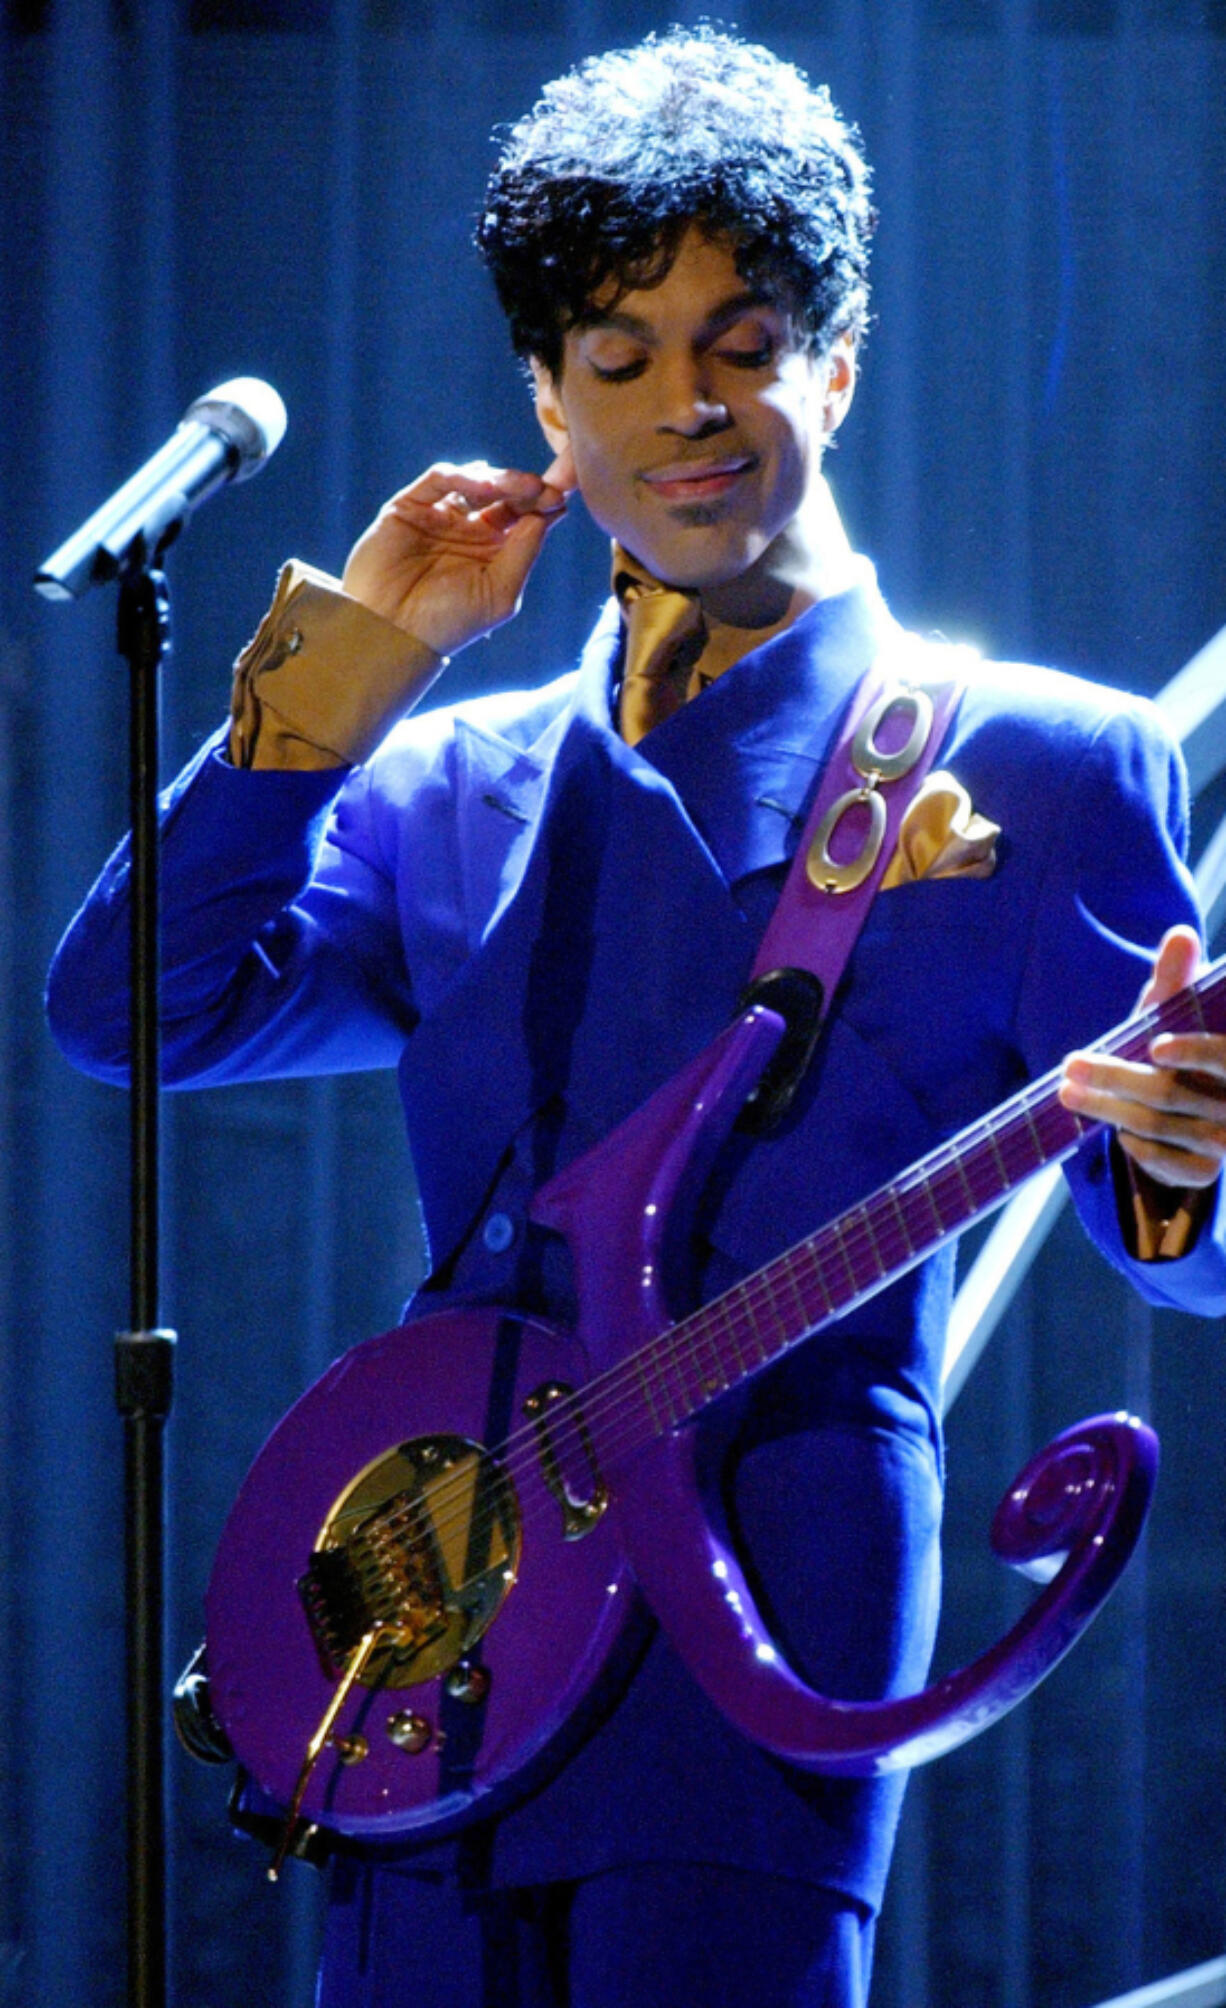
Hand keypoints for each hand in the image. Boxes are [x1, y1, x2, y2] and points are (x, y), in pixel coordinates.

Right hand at [341, 448, 576, 659]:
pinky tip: (485, 484)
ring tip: (524, 486)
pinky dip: (464, 476)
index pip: (525, 517)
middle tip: (544, 488)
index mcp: (494, 553)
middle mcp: (469, 530)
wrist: (391, 632)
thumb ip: (525, 552)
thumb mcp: (500, 593)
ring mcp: (440, 516)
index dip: (544, 503)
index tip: (560, 498)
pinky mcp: (410, 506)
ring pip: (476, 481)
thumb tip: (550, 511)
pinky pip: (440, 480)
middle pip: (506, 496)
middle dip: (528, 488)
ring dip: (503, 479)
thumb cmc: (448, 623)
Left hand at [1059, 924, 1225, 1189]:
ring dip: (1107, 1108)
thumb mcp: (1173, 1015)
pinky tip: (1114, 1130)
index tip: (1154, 1047)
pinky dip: (1134, 1146)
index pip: (1223, 1057)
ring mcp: (1223, 1141)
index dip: (1195, 1052)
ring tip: (1068, 1092)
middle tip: (1069, 1065)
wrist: (1187, 1113)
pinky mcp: (1203, 1172)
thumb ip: (1176, 980)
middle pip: (1170, 1092)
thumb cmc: (1176, 1050)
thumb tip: (1180, 934)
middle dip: (1114, 1078)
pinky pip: (1161, 1162)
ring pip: (1158, 1126)